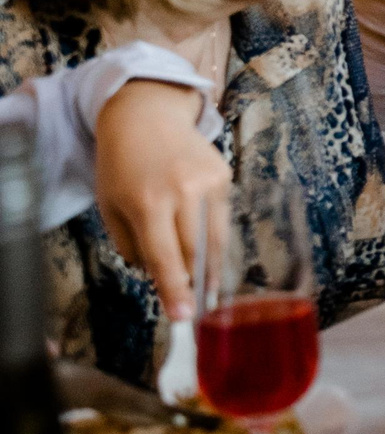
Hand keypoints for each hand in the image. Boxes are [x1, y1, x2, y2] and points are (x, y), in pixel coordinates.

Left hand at [92, 80, 228, 320]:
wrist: (145, 117)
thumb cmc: (120, 166)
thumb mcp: (110, 208)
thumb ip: (131, 246)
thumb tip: (159, 275)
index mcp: (146, 203)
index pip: (165, 258)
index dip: (175, 291)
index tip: (184, 317)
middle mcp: (182, 192)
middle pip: (196, 252)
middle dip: (195, 283)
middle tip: (195, 307)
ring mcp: (208, 182)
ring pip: (216, 239)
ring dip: (210, 266)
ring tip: (206, 287)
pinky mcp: (224, 175)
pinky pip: (221, 218)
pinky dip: (212, 234)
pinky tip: (201, 237)